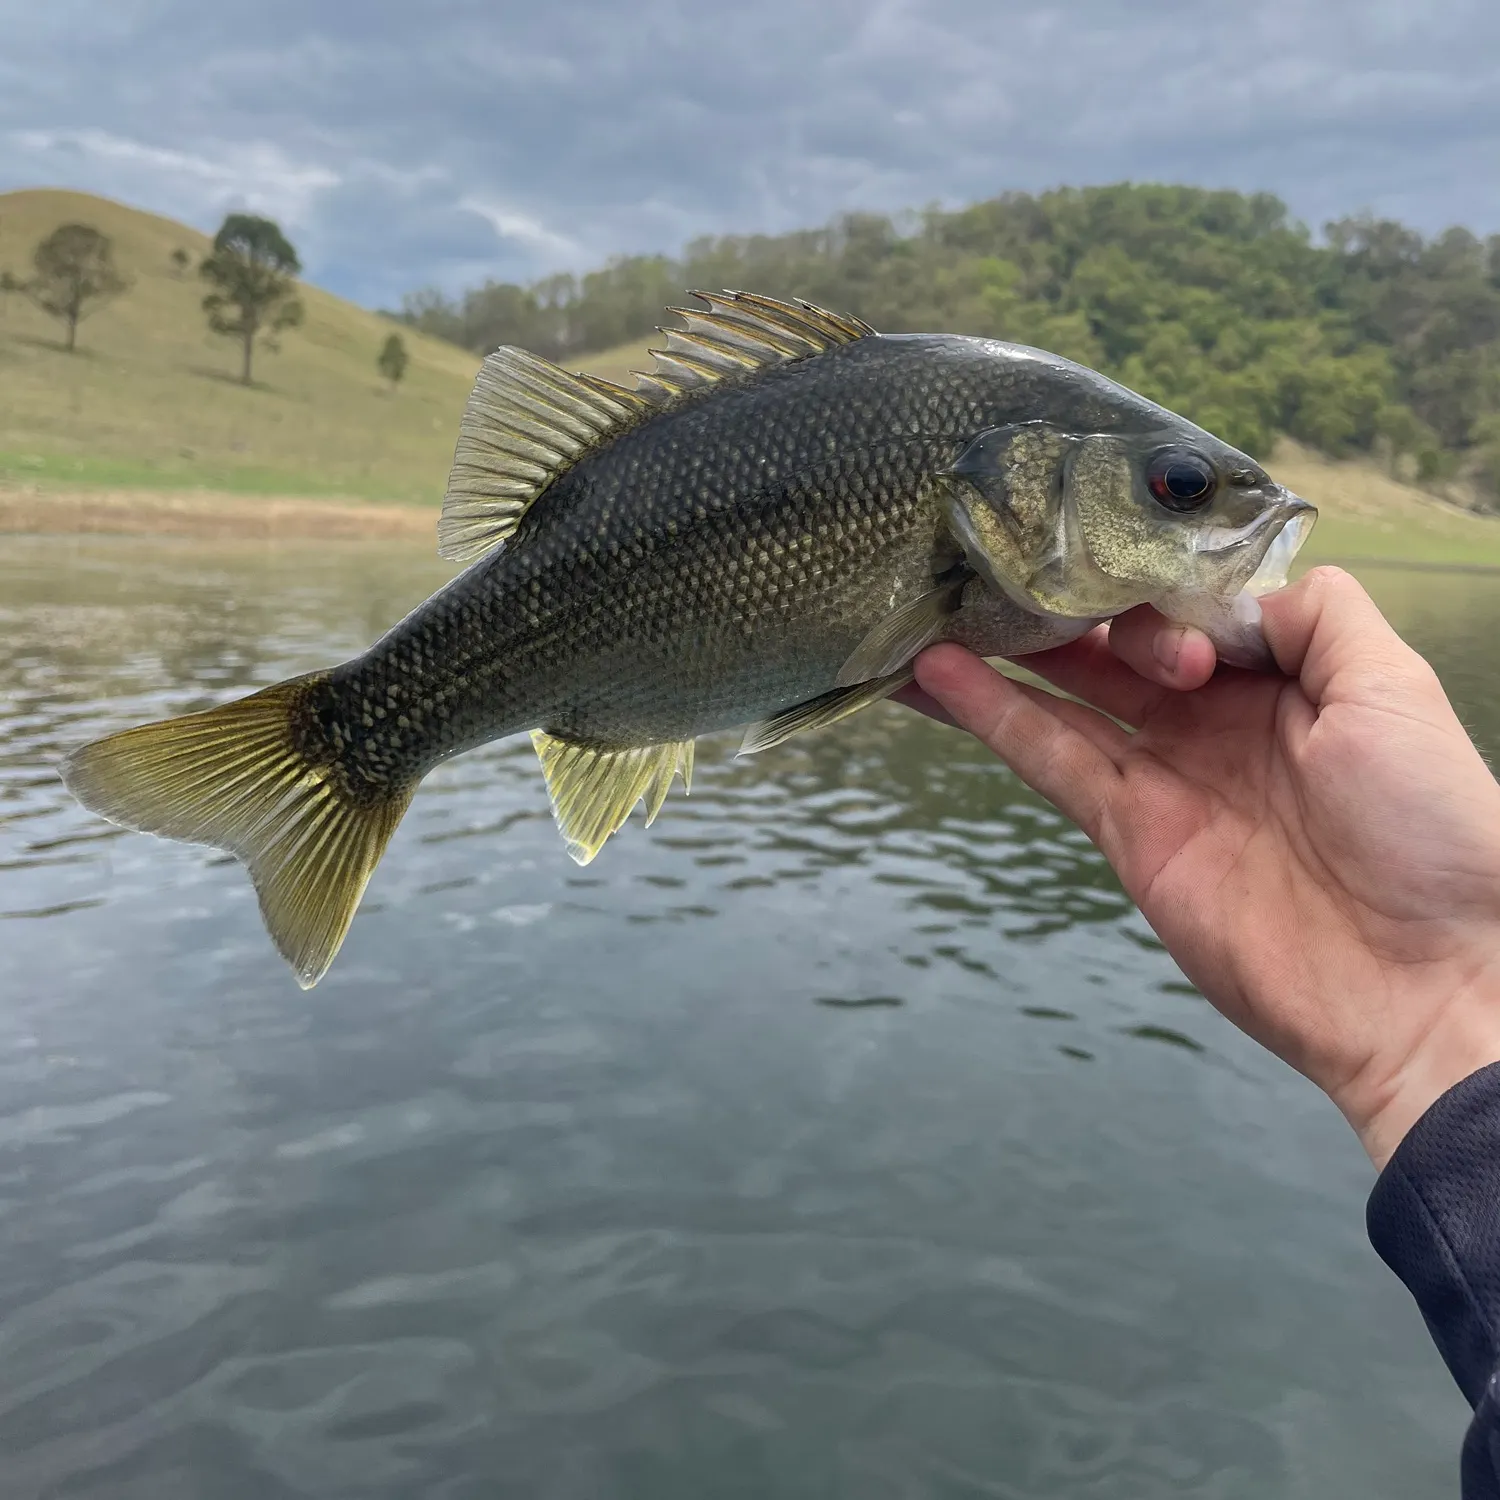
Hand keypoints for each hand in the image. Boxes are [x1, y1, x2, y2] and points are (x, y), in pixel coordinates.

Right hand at [902, 567, 1499, 1167]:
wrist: (1426, 984)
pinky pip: (1050, 759)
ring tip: (929, 609)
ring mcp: (1166, 777)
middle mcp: (1215, 720)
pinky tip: (937, 678)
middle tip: (990, 562)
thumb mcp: (1395, 688)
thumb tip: (1228, 591)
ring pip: (1064, 699)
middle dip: (1058, 606)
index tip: (1121, 558)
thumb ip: (1317, 616)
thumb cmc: (1434, 828)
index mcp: (1282, 678)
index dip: (1150, 580)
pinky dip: (993, 716)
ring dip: (998, 656)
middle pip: (1115, 648)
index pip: (1188, 607)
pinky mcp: (1128, 833)